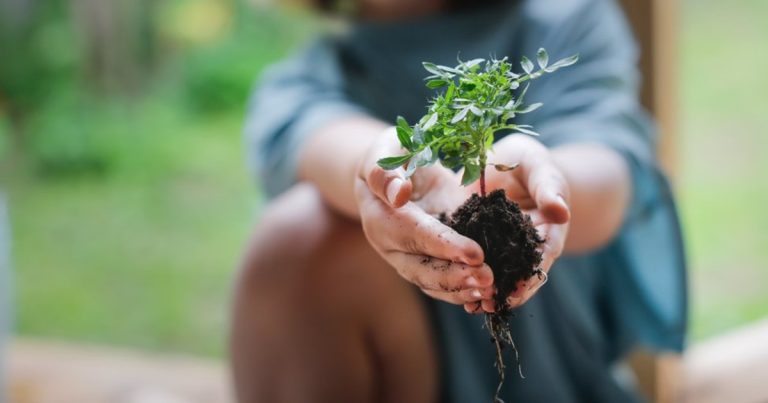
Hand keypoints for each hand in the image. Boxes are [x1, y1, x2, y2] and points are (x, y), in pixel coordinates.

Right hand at [355, 128, 494, 304]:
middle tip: (488, 280)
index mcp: (380, 219)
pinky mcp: (432, 258)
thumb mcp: (384, 152)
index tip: (475, 253)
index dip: (444, 245)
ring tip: (491, 292)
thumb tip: (399, 193)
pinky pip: (446, 281)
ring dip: (463, 290)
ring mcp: (413, 256)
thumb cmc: (389, 154)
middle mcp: (394, 246)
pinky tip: (490, 293)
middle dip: (456, 278)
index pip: (414, 235)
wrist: (393, 172)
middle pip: (421, 270)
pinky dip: (466, 289)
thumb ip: (386, 172)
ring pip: (434, 283)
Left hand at [465, 135, 570, 313]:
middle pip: (519, 275)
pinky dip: (465, 276)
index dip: (530, 277)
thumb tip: (561, 211)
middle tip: (490, 306)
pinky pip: (471, 263)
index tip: (517, 291)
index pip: (542, 258)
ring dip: (484, 291)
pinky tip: (451, 288)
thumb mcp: (539, 167)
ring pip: (495, 274)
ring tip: (471, 306)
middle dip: (506, 293)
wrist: (504, 162)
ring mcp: (500, 249)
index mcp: (546, 232)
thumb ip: (548, 187)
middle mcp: (524, 247)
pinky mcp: (475, 244)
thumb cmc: (529, 162)